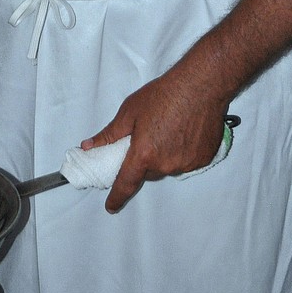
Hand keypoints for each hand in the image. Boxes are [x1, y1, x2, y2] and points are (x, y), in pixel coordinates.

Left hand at [82, 69, 227, 213]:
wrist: (200, 86)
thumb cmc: (163, 95)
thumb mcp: (130, 112)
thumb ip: (109, 134)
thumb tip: (88, 146)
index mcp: (144, 154)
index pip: (126, 183)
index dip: (116, 197)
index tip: (111, 206)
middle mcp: (165, 164)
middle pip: (149, 172)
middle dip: (144, 160)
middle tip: (148, 138)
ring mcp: (186, 163)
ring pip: (169, 166)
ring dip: (165, 155)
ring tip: (170, 129)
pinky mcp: (202, 159)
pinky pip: (187, 161)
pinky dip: (183, 151)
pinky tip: (185, 131)